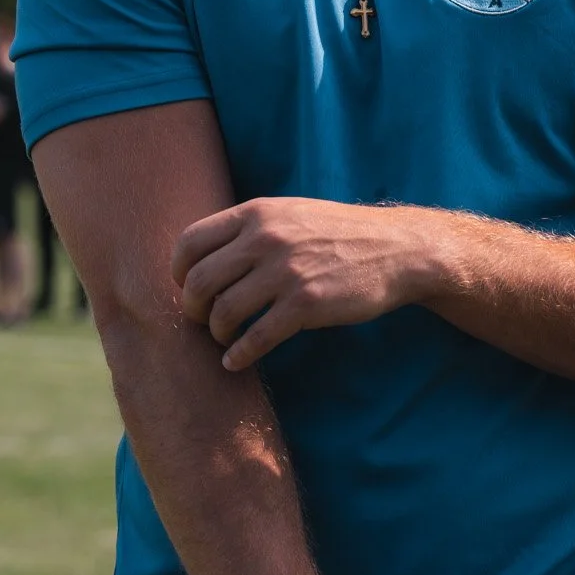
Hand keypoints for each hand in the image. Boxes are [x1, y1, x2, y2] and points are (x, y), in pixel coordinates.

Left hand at [171, 198, 435, 370]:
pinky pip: (255, 338)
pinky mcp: (306, 304)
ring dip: (216, 332)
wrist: (396, 248)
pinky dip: (239, 354)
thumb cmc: (338, 234)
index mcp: (256, 213)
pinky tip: (236, 360)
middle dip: (192, 308)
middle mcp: (266, 238)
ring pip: (223, 311)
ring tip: (225, 339)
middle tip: (202, 320)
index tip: (187, 288)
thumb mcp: (290, 213)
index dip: (178, 272)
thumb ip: (250, 227)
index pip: (189, 242)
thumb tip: (203, 254)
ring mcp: (286, 272)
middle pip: (198, 281)